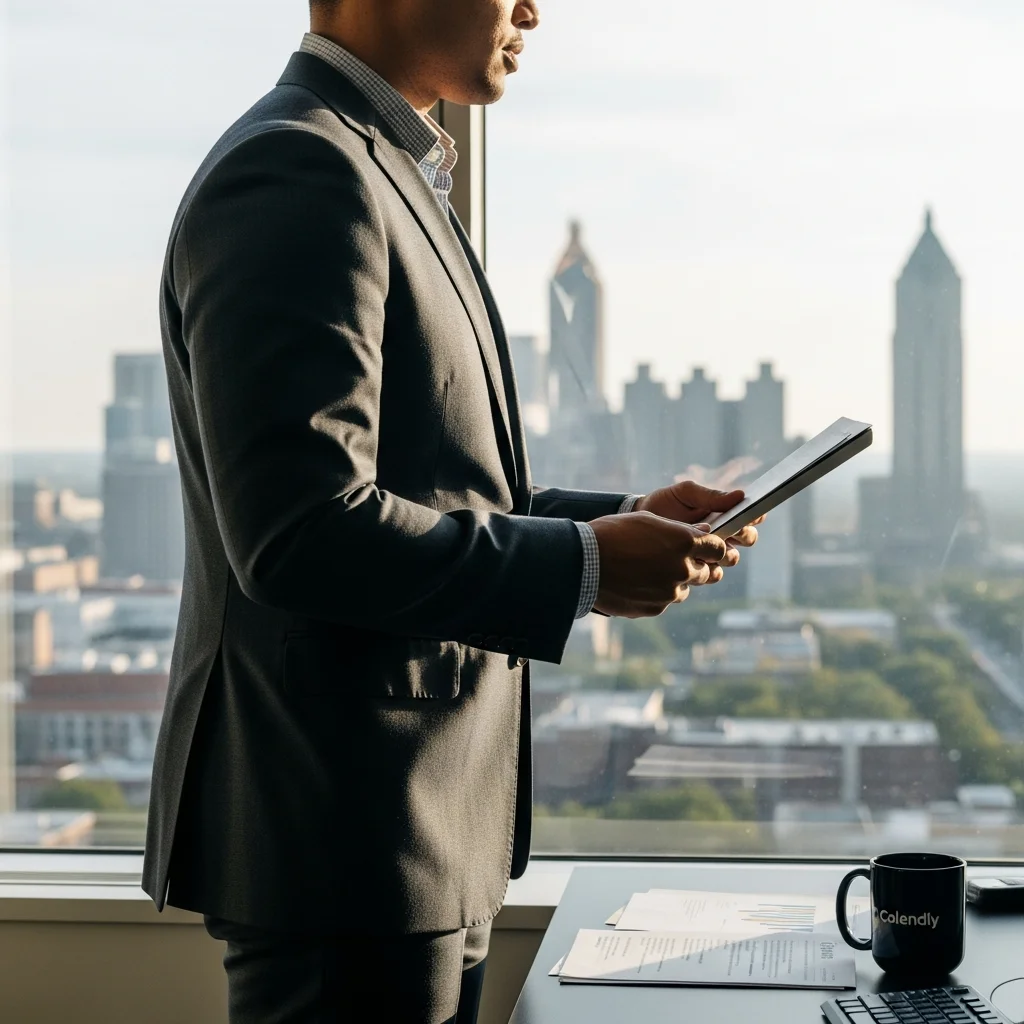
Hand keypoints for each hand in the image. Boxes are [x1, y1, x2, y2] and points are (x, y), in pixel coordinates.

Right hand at [589, 511, 729, 618]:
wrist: (582, 563)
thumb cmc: (613, 534)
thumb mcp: (648, 520)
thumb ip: (679, 529)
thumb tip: (703, 532)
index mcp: (684, 542)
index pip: (719, 549)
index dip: (713, 548)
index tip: (706, 549)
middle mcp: (682, 569)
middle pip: (706, 572)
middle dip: (694, 566)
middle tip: (669, 558)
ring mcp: (670, 592)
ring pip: (684, 589)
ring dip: (673, 581)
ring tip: (645, 571)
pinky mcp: (655, 608)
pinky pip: (663, 602)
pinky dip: (654, 594)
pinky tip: (634, 583)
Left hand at [633, 481, 761, 566]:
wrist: (638, 523)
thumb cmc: (664, 503)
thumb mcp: (685, 493)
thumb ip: (710, 496)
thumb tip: (740, 495)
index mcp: (725, 513)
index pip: (751, 516)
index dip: (756, 515)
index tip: (751, 514)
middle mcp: (723, 534)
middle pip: (748, 539)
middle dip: (742, 535)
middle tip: (730, 530)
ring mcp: (711, 553)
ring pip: (732, 558)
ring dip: (724, 553)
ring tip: (709, 545)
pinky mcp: (698, 569)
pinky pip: (714, 574)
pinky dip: (710, 569)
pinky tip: (697, 560)